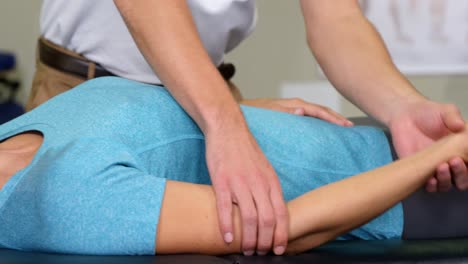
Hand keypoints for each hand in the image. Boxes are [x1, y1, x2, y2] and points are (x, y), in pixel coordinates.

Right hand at [205, 125, 287, 255]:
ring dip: (248, 239)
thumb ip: (269, 189)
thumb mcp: (264, 168)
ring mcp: (240, 182)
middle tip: (260, 253)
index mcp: (271, 181)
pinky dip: (227, 226)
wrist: (228, 128)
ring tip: (245, 250)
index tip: (279, 249)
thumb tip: (272, 211)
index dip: (282, 235)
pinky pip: (226, 208)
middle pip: (267, 220)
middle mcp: (258, 183)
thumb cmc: (245, 150)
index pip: (282, 214)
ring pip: (249, 217)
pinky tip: (227, 238)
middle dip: (265, 242)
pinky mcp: (222, 181)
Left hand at [241, 98, 352, 126]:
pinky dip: (320, 120)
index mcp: (294, 104)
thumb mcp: (269, 113)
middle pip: (321, 110)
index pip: (319, 110)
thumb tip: (302, 110)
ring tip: (342, 127)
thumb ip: (284, 112)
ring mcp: (293, 109)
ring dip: (329, 119)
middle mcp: (296, 105)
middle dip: (336, 117)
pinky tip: (323, 129)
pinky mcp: (290, 114)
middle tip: (350, 127)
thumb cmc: (254, 112)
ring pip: (317, 113)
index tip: (345, 125)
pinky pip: (310, 116)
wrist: (241, 110)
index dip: (333, 118)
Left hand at [389, 99, 466, 191]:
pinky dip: (432, 186)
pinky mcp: (420, 172)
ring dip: (447, 180)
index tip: (465, 158)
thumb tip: (460, 126)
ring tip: (440, 167)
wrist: (404, 116)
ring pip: (447, 185)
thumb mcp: (446, 111)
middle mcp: (451, 163)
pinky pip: (429, 186)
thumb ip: (454, 117)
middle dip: (462, 174)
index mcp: (462, 150)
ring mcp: (435, 169)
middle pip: (463, 179)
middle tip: (453, 161)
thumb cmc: (428, 113)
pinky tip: (430, 179)